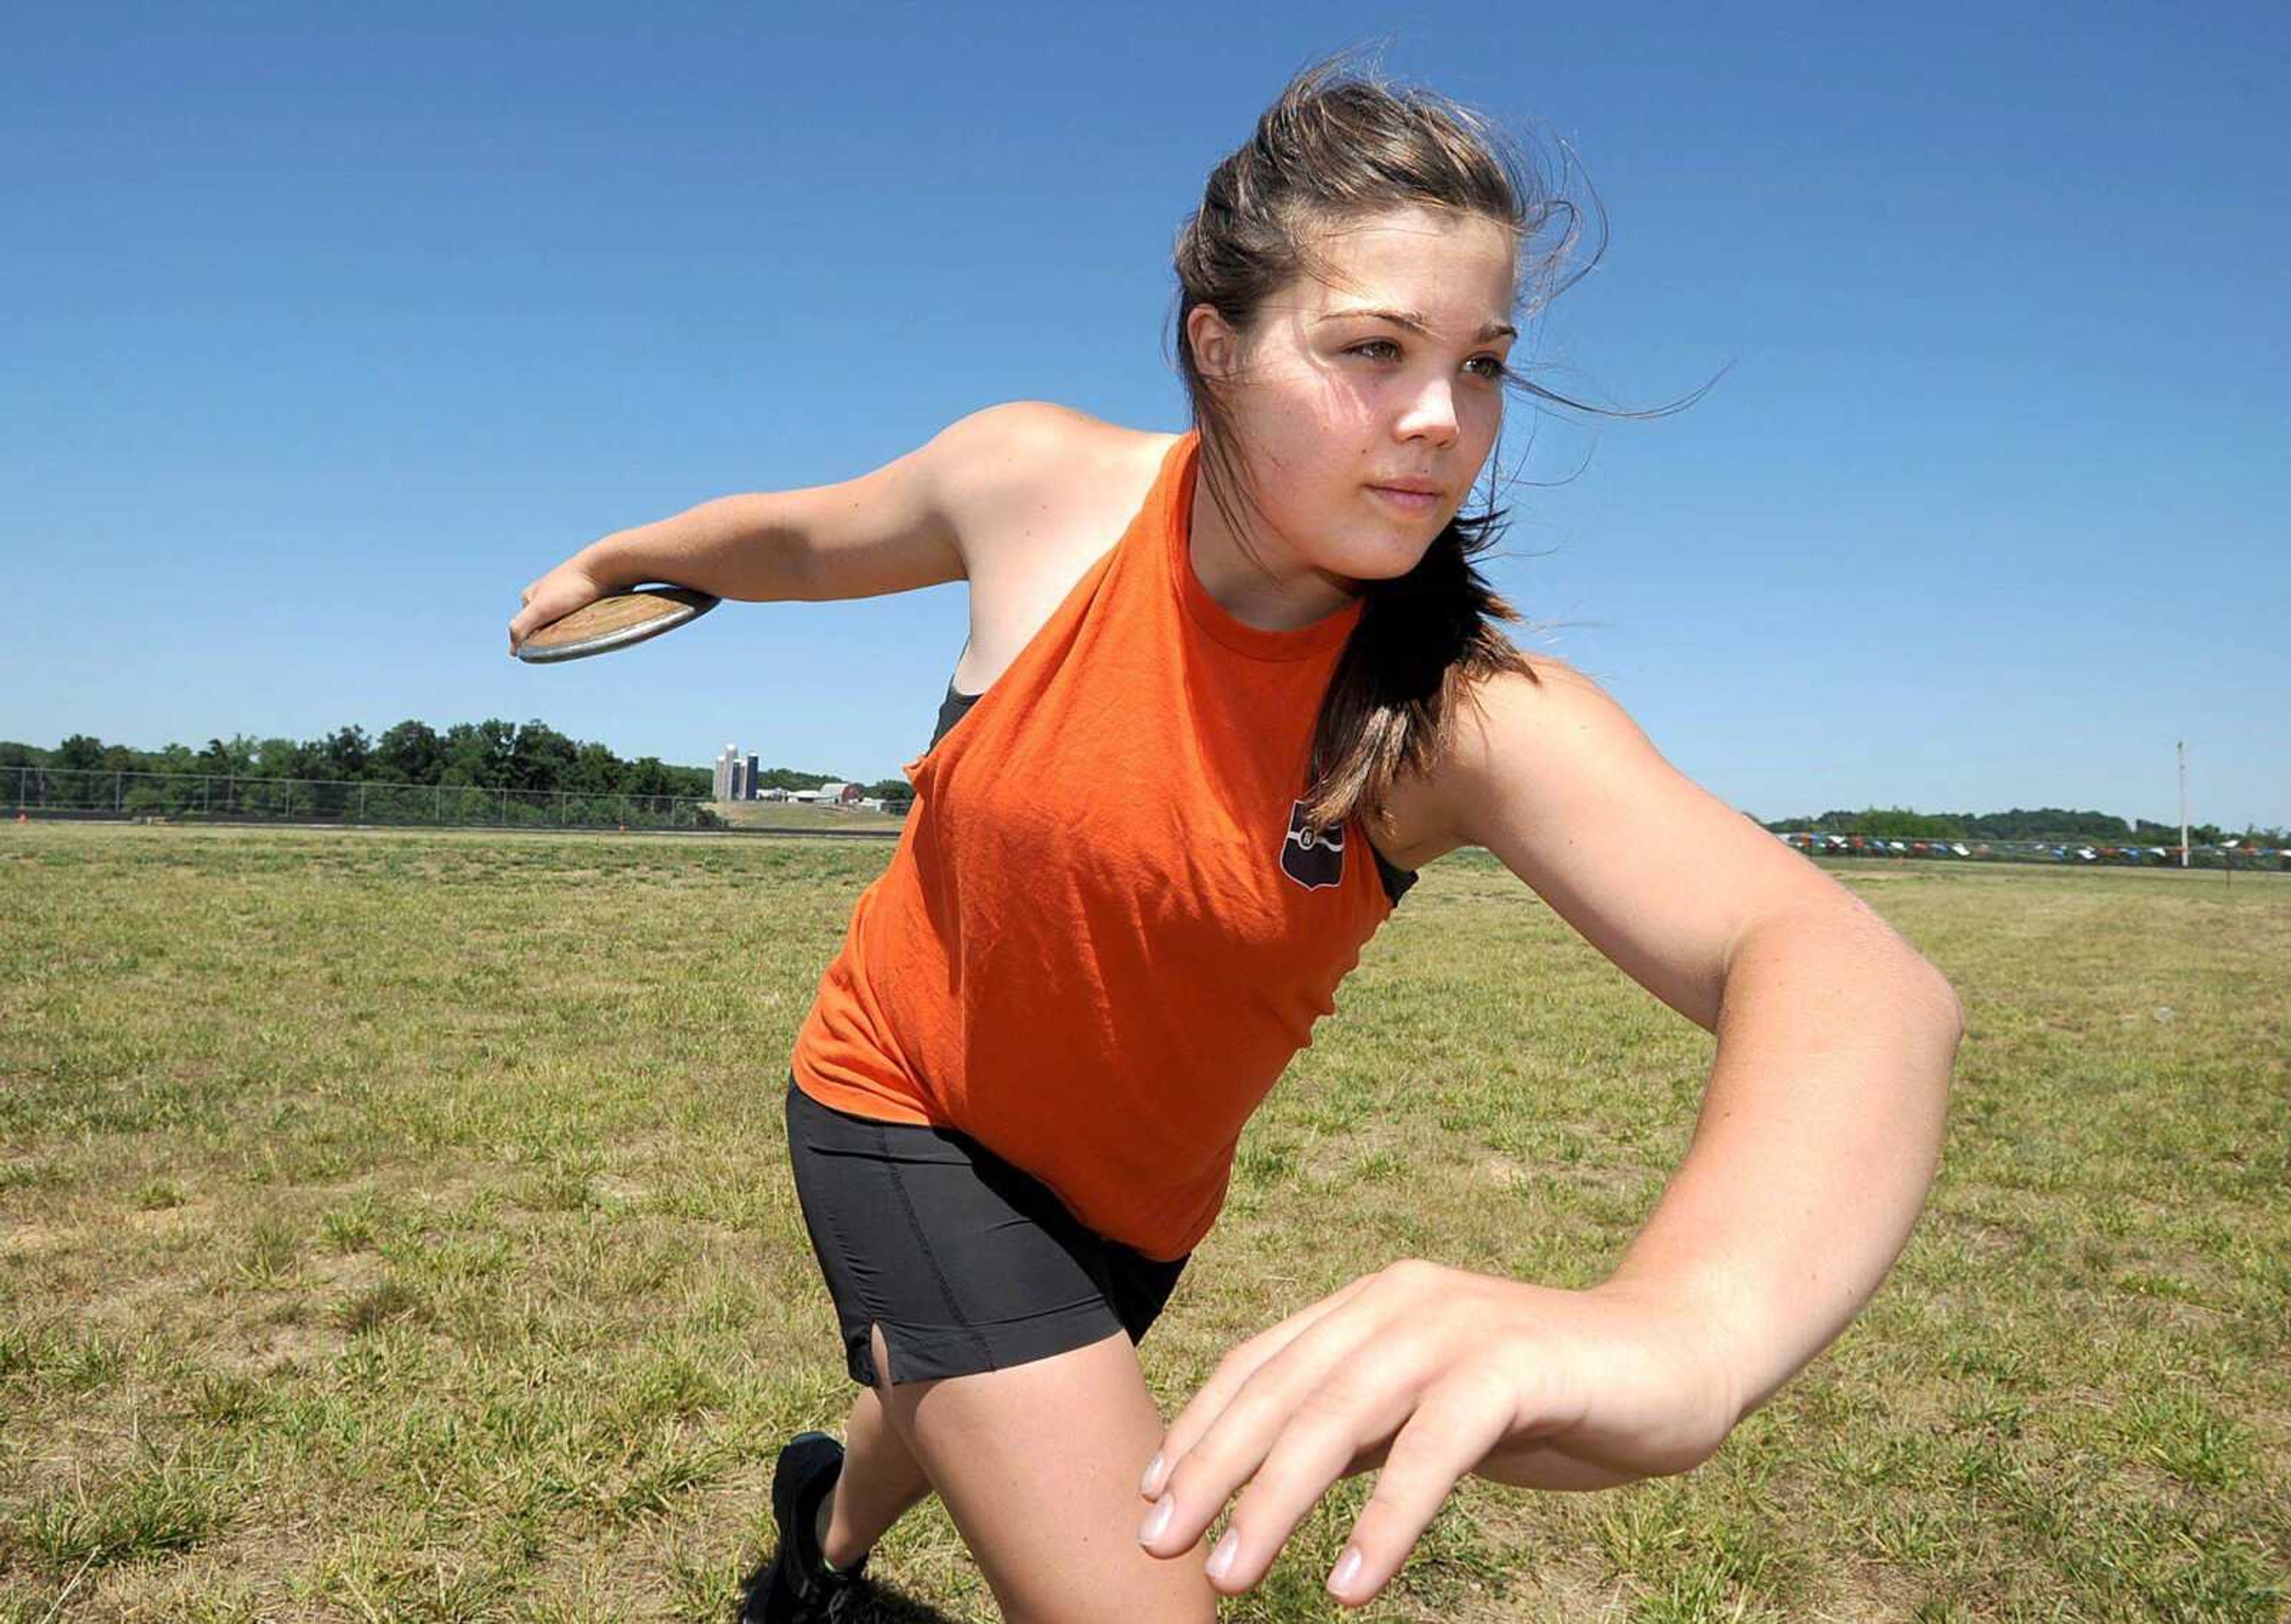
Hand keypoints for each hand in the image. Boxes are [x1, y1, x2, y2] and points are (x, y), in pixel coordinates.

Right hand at [508, 555, 615, 655]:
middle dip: (559, 631)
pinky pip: (583, 616)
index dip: (540, 637)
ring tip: (585, 618)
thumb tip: (513, 651)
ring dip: (574, 627)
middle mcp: (546, 594)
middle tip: (572, 624)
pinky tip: (594, 616)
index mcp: (530, 596)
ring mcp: (566, 594)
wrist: (604, 567)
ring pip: (567, 622)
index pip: (529, 630)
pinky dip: (586, 620)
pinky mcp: (586, 596)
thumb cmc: (571, 587)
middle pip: (549, 626)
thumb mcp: (540, 609)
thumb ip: (520, 627)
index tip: (556, 632)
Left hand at [1135, 1259, 1738, 1606]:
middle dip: (1211, 1471)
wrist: (1678, 1356)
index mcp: (1372, 1305)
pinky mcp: (1514, 1367)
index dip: (1198, 1429)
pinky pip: (1432, 1449)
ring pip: (1340, 1415)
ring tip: (1231, 1571)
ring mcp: (1457, 1329)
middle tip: (1157, 1544)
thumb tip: (1275, 1478)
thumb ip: (1361, 1427)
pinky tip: (1349, 1580)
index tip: (1148, 1497)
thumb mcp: (1430, 1410)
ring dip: (1275, 1498)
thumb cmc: (1547, 1394)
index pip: (1261, 1365)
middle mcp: (1401, 1302)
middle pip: (1283, 1391)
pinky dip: (1385, 1518)